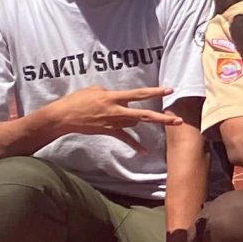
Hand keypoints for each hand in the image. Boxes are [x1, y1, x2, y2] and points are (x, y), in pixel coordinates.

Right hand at [44, 85, 180, 142]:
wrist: (63, 117)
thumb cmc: (77, 100)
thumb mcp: (94, 90)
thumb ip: (110, 92)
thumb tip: (119, 97)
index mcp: (113, 97)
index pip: (139, 94)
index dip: (155, 92)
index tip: (170, 91)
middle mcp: (116, 110)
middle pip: (144, 114)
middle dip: (162, 118)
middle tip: (179, 120)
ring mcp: (113, 122)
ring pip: (135, 123)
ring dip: (140, 121)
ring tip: (146, 118)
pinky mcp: (109, 131)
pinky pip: (125, 139)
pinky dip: (135, 145)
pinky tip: (145, 151)